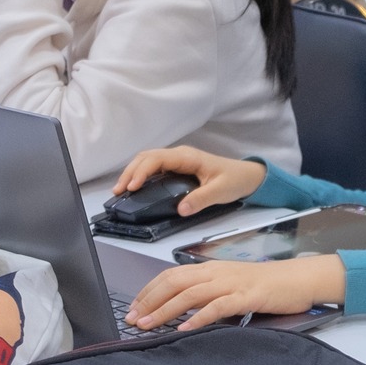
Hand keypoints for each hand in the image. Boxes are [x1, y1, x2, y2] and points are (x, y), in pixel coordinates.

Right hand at [112, 147, 266, 215]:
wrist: (247, 176)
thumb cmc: (235, 180)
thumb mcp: (221, 191)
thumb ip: (201, 199)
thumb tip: (180, 209)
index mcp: (187, 157)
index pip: (157, 159)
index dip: (142, 172)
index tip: (131, 187)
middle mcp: (179, 155)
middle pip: (147, 157)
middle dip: (130, 172)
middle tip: (118, 191)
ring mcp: (177, 160)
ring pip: (148, 160)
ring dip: (133, 172)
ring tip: (120, 190)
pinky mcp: (177, 168)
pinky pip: (154, 167)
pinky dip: (141, 175)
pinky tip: (135, 188)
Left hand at [125, 255, 346, 331]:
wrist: (300, 278)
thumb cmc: (268, 284)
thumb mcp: (233, 284)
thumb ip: (210, 293)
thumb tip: (184, 308)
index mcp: (212, 269)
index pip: (172, 275)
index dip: (149, 290)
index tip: (134, 307)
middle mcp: (217, 273)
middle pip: (174, 282)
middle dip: (149, 301)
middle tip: (132, 318)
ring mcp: (232, 283)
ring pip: (190, 294)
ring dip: (165, 310)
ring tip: (147, 324)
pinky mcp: (247, 296)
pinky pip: (218, 306)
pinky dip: (199, 317)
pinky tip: (185, 328)